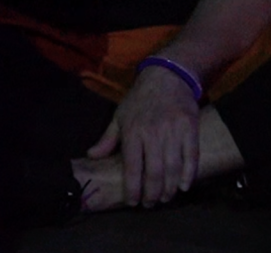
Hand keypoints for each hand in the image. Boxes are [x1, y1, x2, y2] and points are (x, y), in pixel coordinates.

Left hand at [87, 63, 200, 206]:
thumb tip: (91, 156)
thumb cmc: (139, 100)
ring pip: (173, 167)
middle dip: (152, 193)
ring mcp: (173, 132)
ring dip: (170, 188)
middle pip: (154, 172)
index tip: (133, 202)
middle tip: (150, 204)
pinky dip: (189, 174)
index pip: (132, 167)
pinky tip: (185, 186)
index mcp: (132, 132)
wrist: (166, 79)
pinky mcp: (190, 129)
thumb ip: (107, 139)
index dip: (133, 188)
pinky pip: (192, 156)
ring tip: (165, 198)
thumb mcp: (119, 116)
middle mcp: (153, 134)